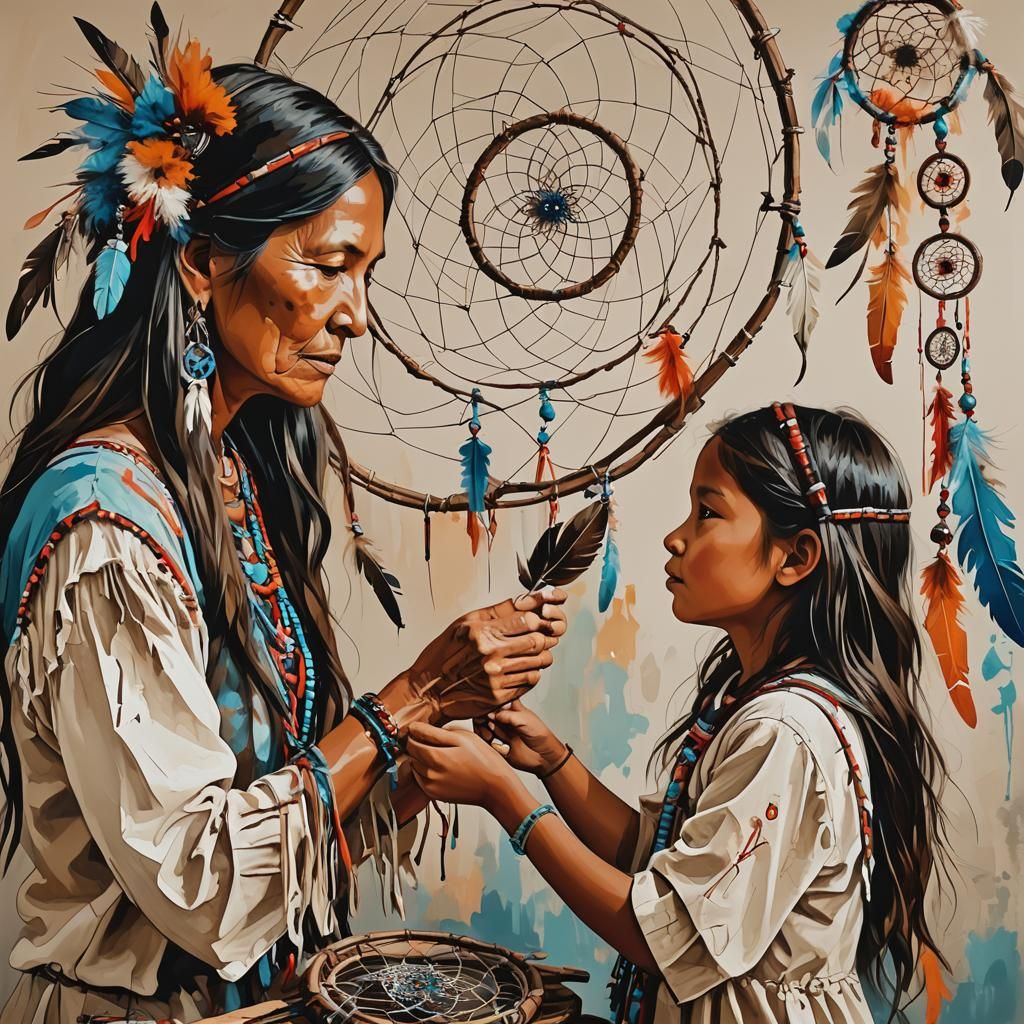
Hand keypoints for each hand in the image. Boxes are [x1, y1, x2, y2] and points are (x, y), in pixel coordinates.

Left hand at [405, 722, 515, 807]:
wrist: (496, 788)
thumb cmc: (484, 761)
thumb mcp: (463, 737)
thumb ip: (436, 732)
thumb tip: (417, 728)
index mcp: (437, 756)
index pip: (412, 741)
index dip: (414, 732)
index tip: (419, 729)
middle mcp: (430, 774)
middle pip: (411, 754)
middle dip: (417, 745)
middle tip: (432, 741)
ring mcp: (431, 786)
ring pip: (414, 766)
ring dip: (420, 759)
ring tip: (439, 755)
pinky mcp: (434, 795)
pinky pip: (420, 779)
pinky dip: (425, 772)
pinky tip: (440, 767)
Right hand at [406, 589, 567, 721]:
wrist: (429, 690)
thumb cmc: (444, 655)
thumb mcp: (464, 624)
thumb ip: (496, 612)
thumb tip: (521, 601)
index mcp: (483, 634)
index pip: (528, 621)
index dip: (536, 620)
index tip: (533, 622)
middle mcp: (491, 655)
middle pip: (538, 641)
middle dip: (541, 638)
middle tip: (536, 638)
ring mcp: (497, 677)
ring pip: (539, 662)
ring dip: (539, 656)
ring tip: (530, 654)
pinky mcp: (500, 695)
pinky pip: (531, 681)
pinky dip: (531, 673)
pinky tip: (521, 669)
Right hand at [475, 700, 567, 776]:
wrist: (543, 756)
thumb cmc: (540, 734)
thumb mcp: (524, 720)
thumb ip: (507, 715)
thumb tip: (490, 714)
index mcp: (512, 708)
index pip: (495, 700)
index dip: (488, 703)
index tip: (487, 708)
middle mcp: (505, 719)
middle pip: (485, 713)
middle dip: (482, 717)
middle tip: (486, 722)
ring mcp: (501, 731)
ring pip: (483, 726)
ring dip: (483, 729)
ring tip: (490, 734)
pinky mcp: (499, 744)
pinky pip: (485, 740)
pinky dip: (485, 739)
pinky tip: (491, 740)